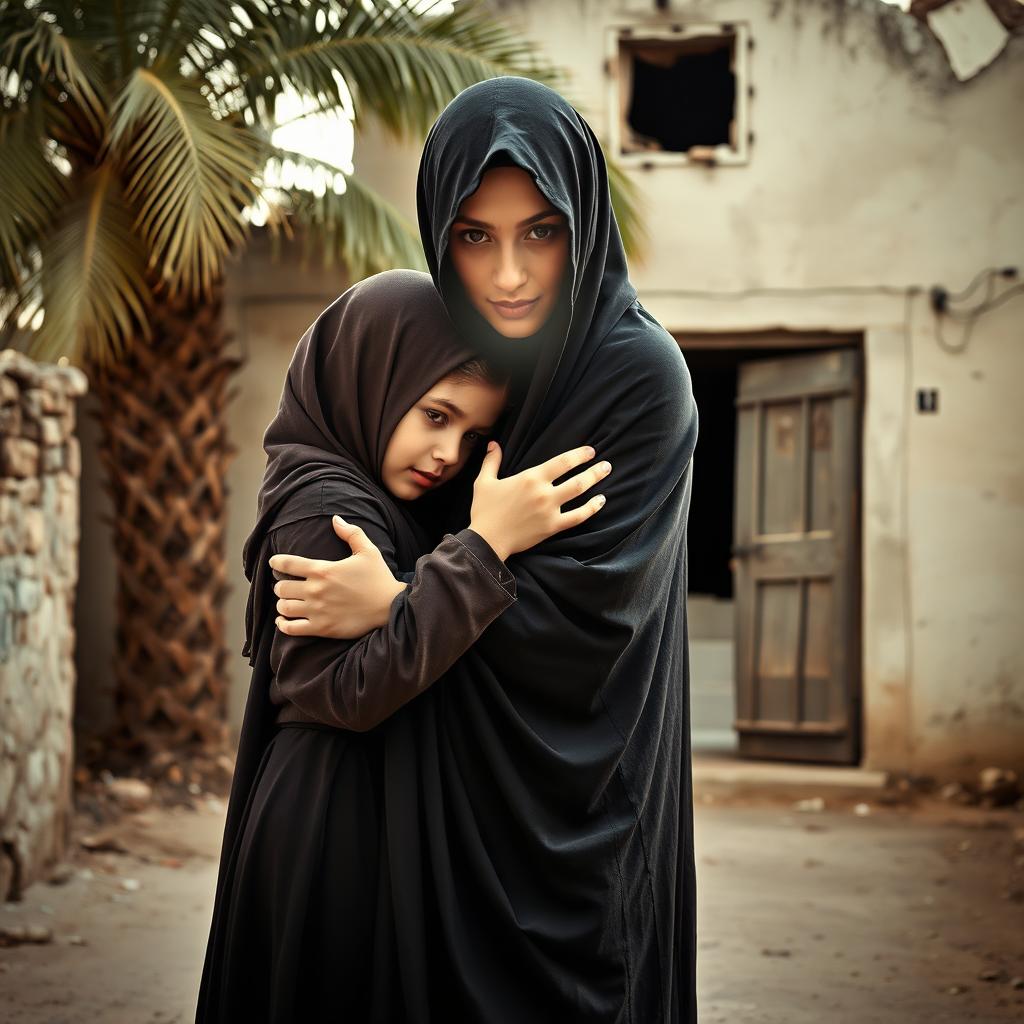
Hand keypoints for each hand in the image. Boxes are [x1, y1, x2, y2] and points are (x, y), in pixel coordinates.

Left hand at [268, 516, 406, 639]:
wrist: (390, 607)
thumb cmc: (379, 578)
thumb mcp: (368, 550)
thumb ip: (351, 533)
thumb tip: (336, 519)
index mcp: (323, 570)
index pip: (287, 564)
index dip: (277, 562)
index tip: (274, 563)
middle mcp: (316, 590)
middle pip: (281, 587)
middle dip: (281, 585)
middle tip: (286, 585)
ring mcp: (317, 611)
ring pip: (284, 607)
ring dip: (282, 603)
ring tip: (287, 602)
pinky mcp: (322, 628)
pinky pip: (291, 628)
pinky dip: (282, 624)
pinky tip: (283, 620)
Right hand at [469, 442, 609, 560]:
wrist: (487, 540)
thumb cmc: (484, 510)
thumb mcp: (484, 482)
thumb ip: (492, 461)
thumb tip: (494, 444)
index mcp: (530, 478)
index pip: (562, 462)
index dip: (579, 455)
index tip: (590, 451)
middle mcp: (544, 492)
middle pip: (576, 478)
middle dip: (594, 469)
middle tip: (606, 464)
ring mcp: (550, 510)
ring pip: (579, 494)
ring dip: (595, 482)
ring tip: (605, 474)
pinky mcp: (552, 527)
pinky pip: (577, 517)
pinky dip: (591, 508)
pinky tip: (600, 501)